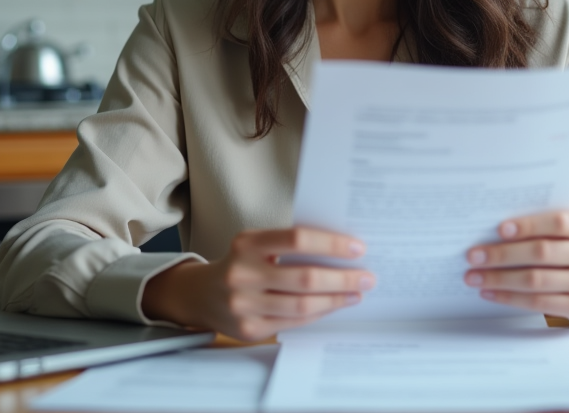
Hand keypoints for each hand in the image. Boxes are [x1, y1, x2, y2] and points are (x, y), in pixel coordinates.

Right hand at [142, 227, 374, 340]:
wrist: (200, 295)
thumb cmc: (240, 263)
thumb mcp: (256, 244)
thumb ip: (290, 245)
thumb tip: (342, 249)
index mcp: (247, 243)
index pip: (297, 239)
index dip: (331, 243)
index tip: (358, 247)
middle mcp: (242, 273)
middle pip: (304, 277)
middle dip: (342, 278)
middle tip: (367, 276)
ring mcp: (243, 305)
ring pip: (302, 305)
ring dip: (336, 299)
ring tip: (356, 292)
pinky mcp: (248, 329)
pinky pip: (294, 322)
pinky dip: (319, 313)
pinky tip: (334, 305)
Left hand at [463, 210, 568, 325]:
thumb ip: (550, 228)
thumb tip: (495, 230)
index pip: (560, 222)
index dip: (528, 225)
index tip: (499, 229)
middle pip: (542, 253)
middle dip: (502, 254)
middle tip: (473, 255)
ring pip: (536, 280)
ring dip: (499, 278)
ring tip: (474, 276)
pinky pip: (539, 303)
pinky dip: (510, 297)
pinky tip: (491, 292)